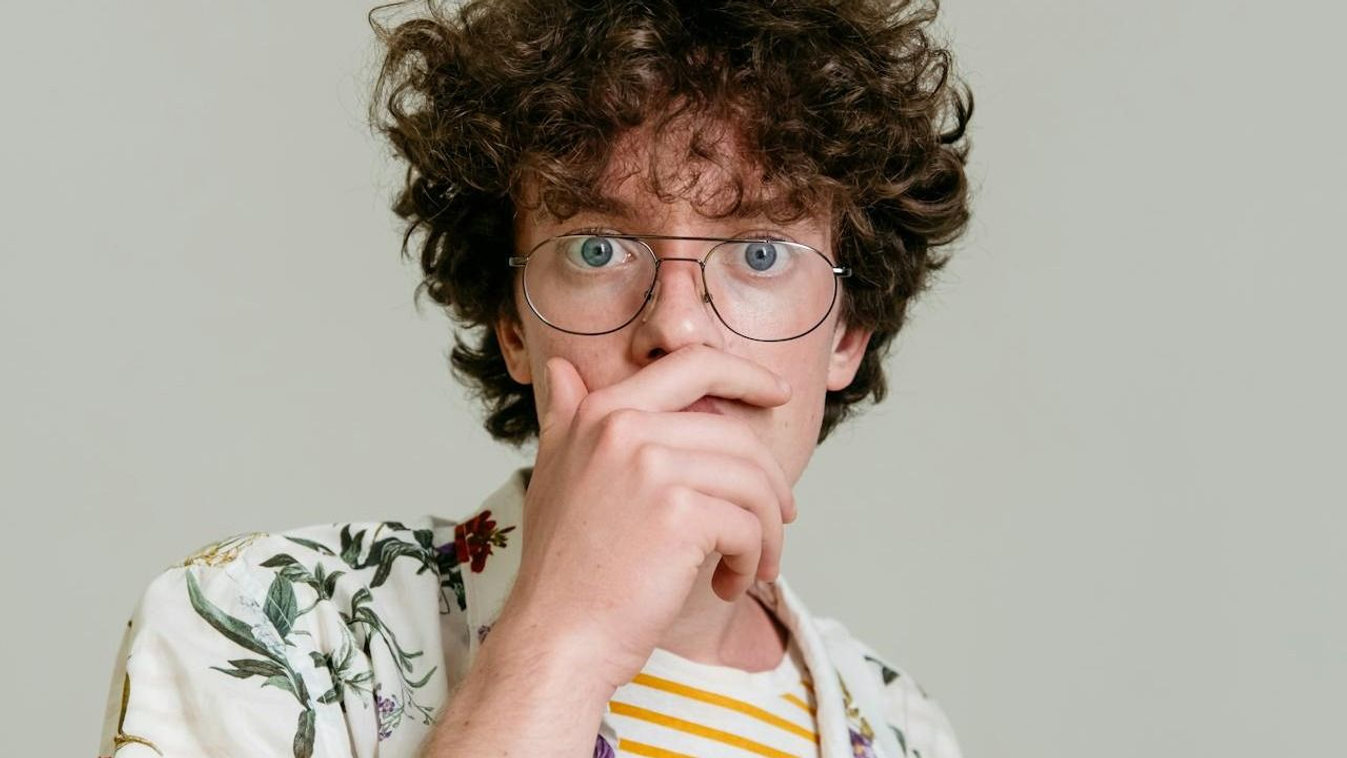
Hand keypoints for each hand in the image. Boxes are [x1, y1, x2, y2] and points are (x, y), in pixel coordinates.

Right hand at [497, 343, 796, 691]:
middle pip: (736, 434)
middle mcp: (623, 428)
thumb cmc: (562, 567)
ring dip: (767, 530)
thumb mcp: (553, 472)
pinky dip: (752, 561)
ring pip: (752, 482)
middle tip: (780, 518)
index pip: (693, 364)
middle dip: (770, 481)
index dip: (745, 374)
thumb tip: (560, 365)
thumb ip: (566, 415)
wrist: (556, 636)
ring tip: (755, 563)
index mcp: (601, 412)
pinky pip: (749, 526)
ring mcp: (651, 467)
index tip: (776, 394)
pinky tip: (729, 584)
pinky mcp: (680, 515)